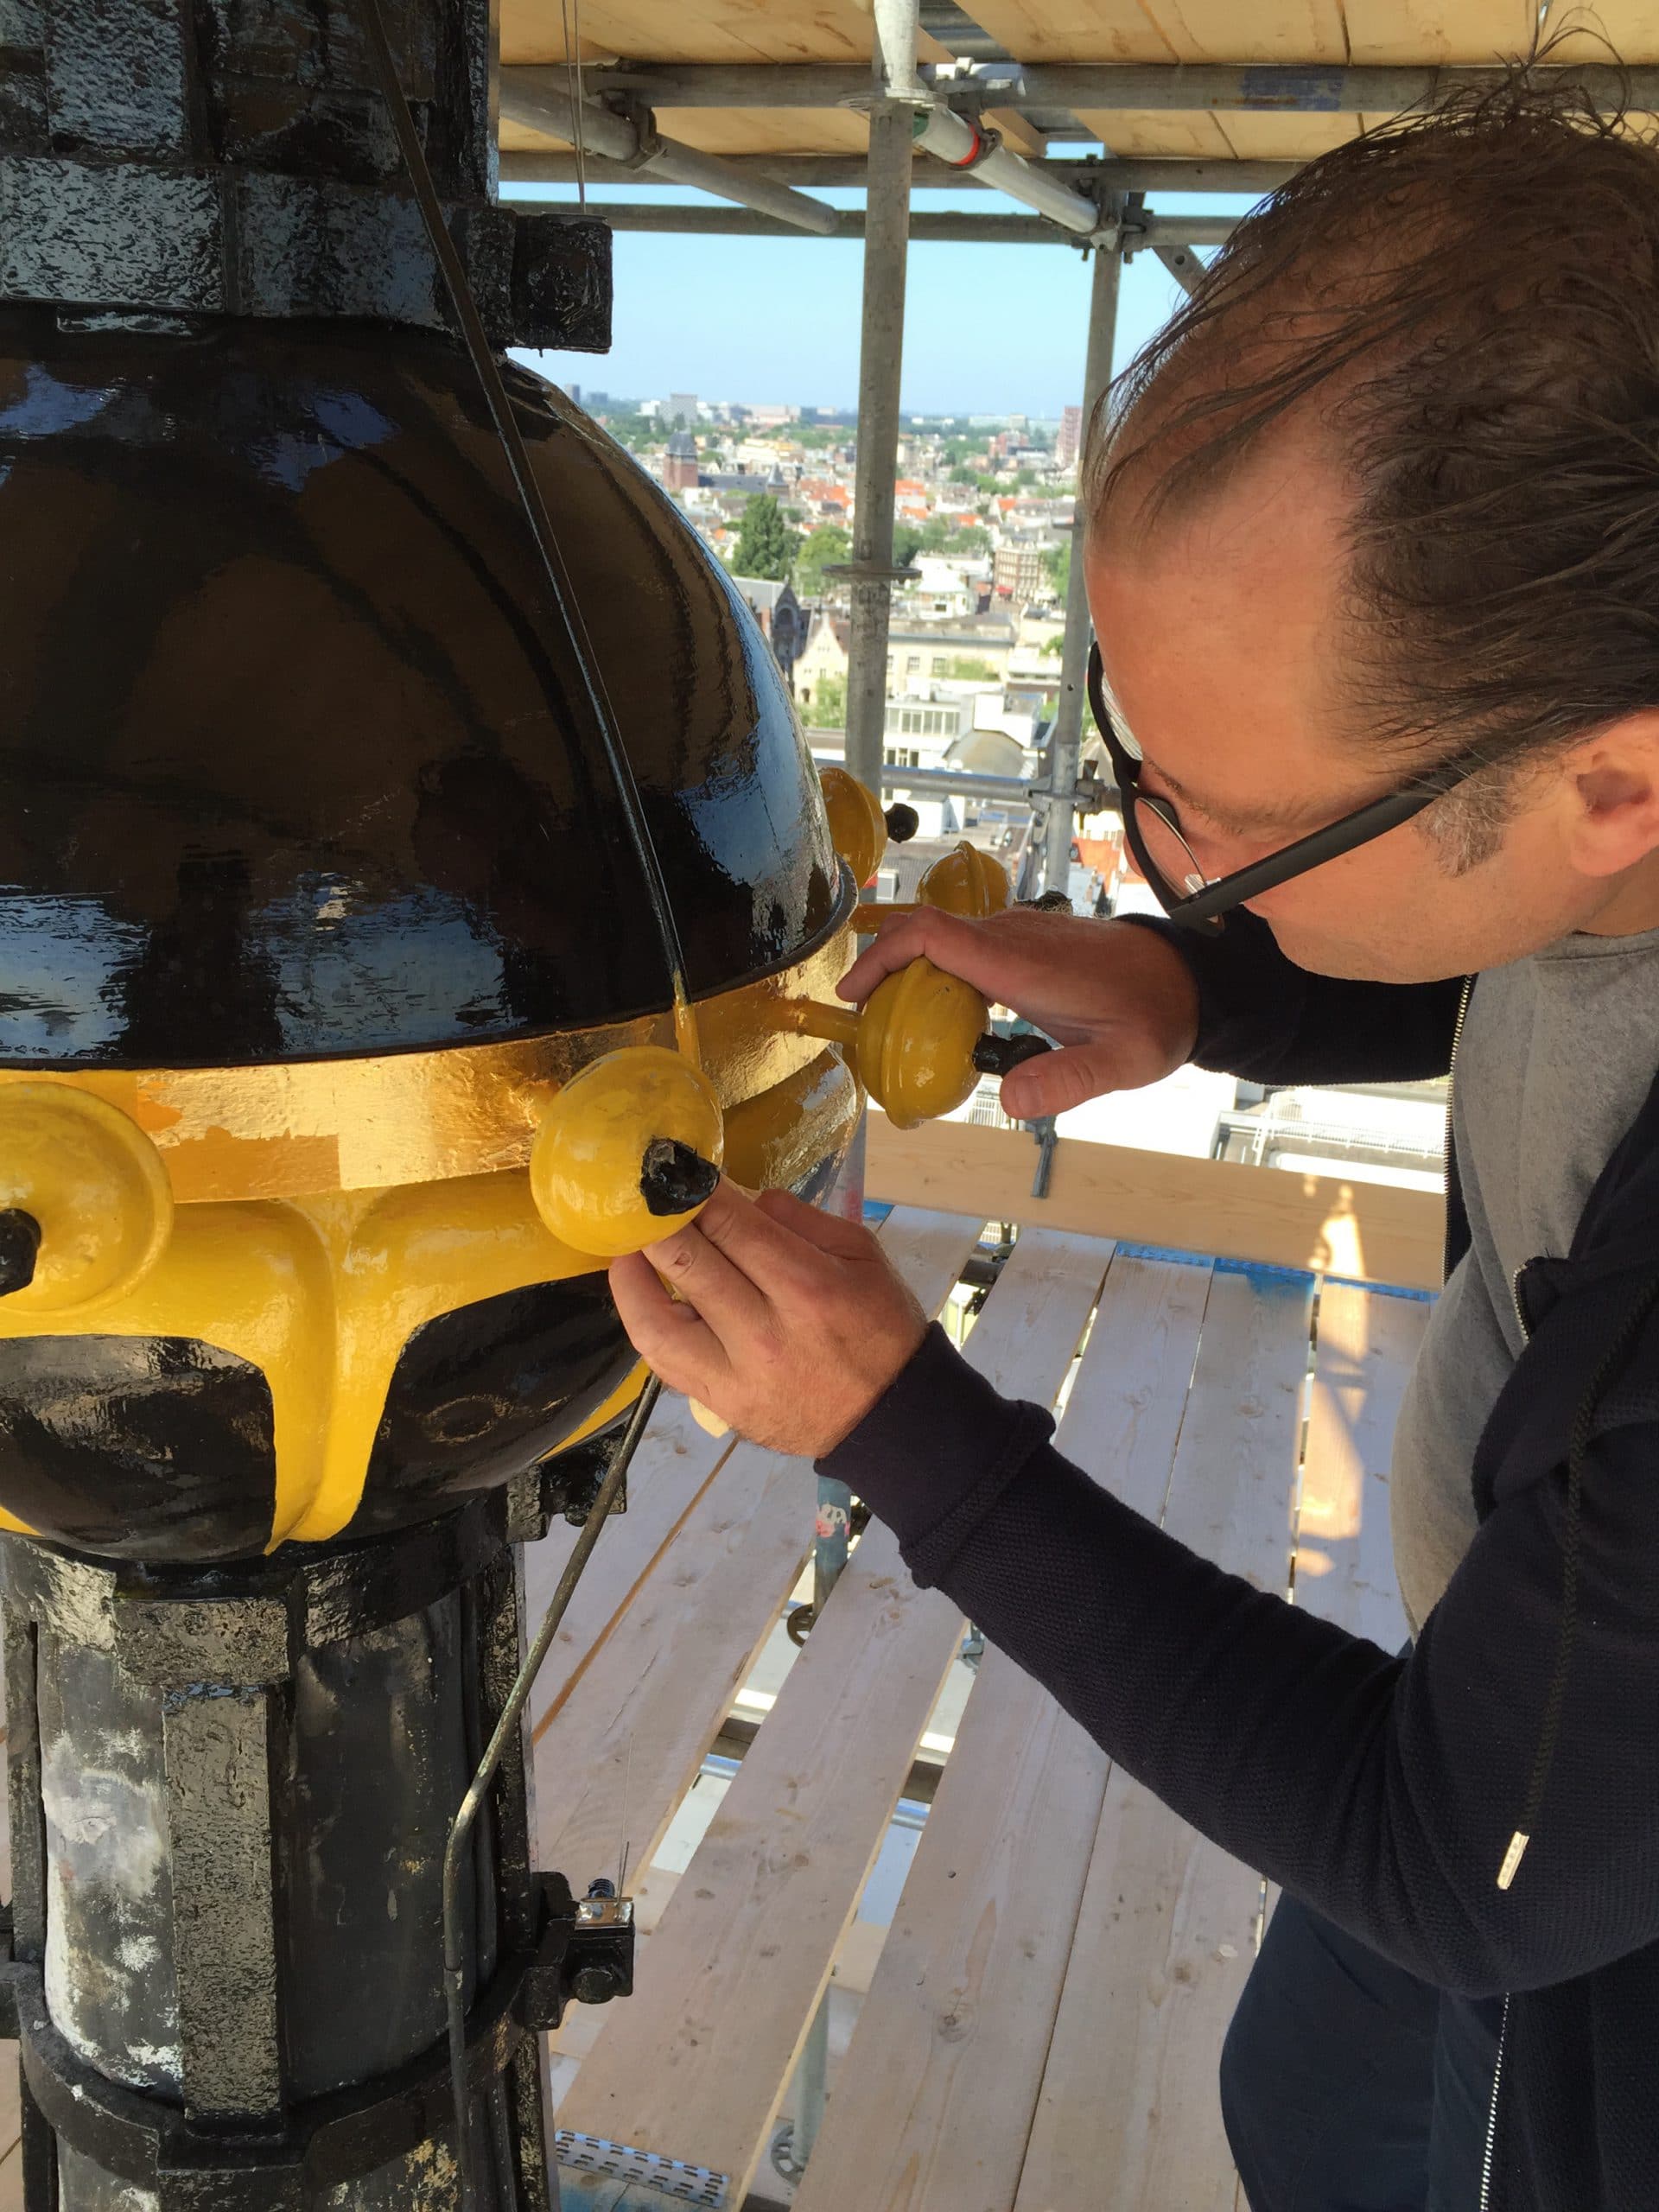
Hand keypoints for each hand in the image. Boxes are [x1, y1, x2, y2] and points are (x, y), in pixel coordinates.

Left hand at [608, 1181, 927, 1457]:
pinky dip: (643, 1322)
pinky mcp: (720, 1403)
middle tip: (642, 1196)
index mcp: (807, 1285)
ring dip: (631, 1274)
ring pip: (656, 1320)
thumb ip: (800, 1219)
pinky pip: (663, 1360)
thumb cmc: (880, 1326)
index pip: (728, 1224)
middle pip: (687, 1261)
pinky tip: (640, 1295)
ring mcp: (736, 1374)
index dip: (693, 1192)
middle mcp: (764, 1331)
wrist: (889, 1415)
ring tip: (627, 1246)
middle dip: (657, 1220)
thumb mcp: (862, 1255)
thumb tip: (741, 1198)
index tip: (676, 1172)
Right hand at [838, 907, 1199, 1117]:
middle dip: (884, 971)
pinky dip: (940, 973)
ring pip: (944, 939)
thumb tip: (1008, 1103)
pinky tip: (947, 1017)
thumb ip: (1067, 1081)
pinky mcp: (1026, 939)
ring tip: (898, 1027)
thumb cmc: (1156, 1018)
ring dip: (911, 974)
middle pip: (924, 934)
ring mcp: (1019, 932)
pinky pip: (967, 945)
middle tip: (867, 1024)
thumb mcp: (1122, 1062)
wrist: (1189, 979)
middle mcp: (1013, 937)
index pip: (933, 935)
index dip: (883, 958)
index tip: (853, 994)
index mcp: (1022, 962)